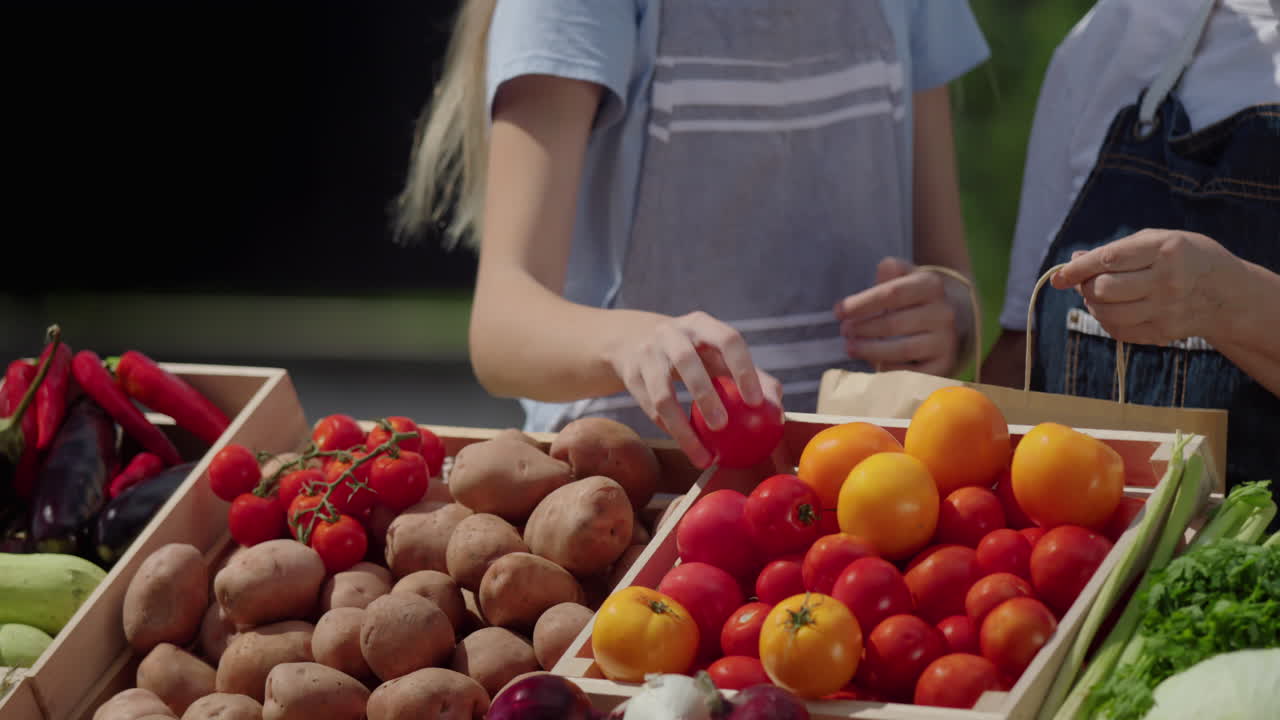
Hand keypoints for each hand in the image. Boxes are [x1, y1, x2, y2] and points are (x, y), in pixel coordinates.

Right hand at [605, 311, 783, 468]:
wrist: (635, 340)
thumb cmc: (696, 354)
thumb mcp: (718, 355)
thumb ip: (752, 378)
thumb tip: (778, 413)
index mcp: (702, 324)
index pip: (728, 339)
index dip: (743, 369)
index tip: (756, 402)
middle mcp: (671, 333)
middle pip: (687, 361)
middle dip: (705, 395)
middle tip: (723, 427)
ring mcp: (647, 353)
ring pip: (663, 393)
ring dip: (682, 427)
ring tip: (703, 456)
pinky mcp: (631, 375)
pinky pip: (651, 409)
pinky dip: (670, 431)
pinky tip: (689, 449)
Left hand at [835, 257, 959, 375]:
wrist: (954, 319)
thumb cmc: (914, 297)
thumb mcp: (904, 276)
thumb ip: (887, 273)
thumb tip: (867, 291)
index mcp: (931, 285)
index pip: (892, 293)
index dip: (861, 303)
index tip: (838, 312)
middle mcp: (944, 313)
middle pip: (893, 323)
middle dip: (863, 328)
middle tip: (844, 331)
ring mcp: (946, 341)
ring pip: (902, 349)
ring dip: (870, 350)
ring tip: (850, 347)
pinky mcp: (944, 365)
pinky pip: (911, 372)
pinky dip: (889, 369)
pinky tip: (873, 363)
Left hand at [1051, 229, 1240, 346]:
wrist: (1228, 294)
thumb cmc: (1186, 258)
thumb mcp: (1159, 240)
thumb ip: (1117, 249)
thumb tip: (1075, 260)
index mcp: (1166, 250)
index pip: (1109, 259)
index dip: (1078, 268)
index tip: (1060, 275)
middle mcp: (1167, 281)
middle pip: (1104, 289)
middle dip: (1085, 286)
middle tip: (1086, 282)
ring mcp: (1166, 310)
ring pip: (1107, 313)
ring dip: (1092, 304)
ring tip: (1097, 295)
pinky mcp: (1163, 332)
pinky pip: (1119, 331)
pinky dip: (1105, 320)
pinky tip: (1111, 309)